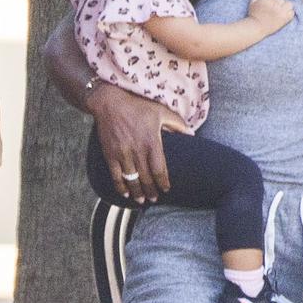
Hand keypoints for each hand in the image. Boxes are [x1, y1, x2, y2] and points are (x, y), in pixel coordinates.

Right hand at [86, 84, 187, 202]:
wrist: (110, 102)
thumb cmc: (137, 106)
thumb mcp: (161, 111)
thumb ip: (178, 124)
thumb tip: (192, 135)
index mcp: (152, 142)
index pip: (160, 170)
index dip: (163, 182)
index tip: (166, 189)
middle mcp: (137, 151)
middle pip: (146, 178)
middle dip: (151, 191)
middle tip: (155, 199)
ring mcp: (123, 154)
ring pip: (132, 180)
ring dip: (137, 192)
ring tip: (141, 200)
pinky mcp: (110, 154)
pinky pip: (115, 176)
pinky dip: (120, 187)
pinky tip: (125, 193)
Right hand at [247, 0, 294, 37]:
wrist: (256, 28)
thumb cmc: (253, 15)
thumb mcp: (252, 3)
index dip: (272, 0)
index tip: (270, 5)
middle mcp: (274, 4)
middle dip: (279, 3)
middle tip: (275, 9)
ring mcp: (280, 11)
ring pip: (289, 4)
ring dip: (286, 7)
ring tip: (281, 11)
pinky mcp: (284, 18)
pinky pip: (292, 12)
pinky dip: (289, 13)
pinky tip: (285, 16)